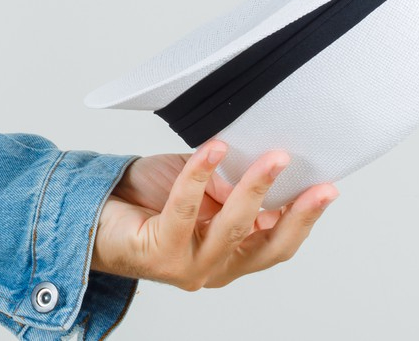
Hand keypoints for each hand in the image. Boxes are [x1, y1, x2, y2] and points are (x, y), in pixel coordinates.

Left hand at [90, 142, 337, 290]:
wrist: (91, 213)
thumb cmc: (144, 200)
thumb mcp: (199, 187)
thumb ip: (227, 183)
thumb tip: (258, 165)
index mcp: (231, 255)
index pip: (278, 242)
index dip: (305, 217)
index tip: (327, 186)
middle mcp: (215, 268)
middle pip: (268, 245)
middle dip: (296, 211)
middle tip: (313, 178)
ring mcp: (189, 266)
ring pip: (234, 227)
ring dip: (255, 187)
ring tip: (272, 157)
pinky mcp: (161, 254)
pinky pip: (187, 209)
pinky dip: (201, 175)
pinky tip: (212, 149)